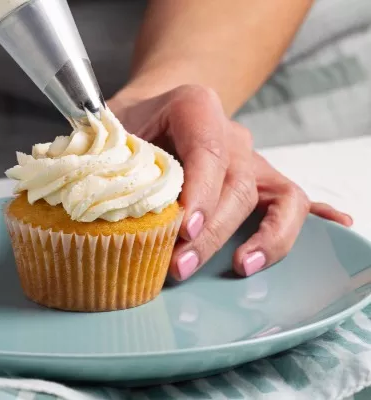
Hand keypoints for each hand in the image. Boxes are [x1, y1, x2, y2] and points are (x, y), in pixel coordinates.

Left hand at [109, 85, 351, 279]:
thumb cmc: (133, 121)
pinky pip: (294, 199)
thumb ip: (112, 158)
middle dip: (211, 232)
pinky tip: (335, 229)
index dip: (200, 193)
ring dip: (264, 237)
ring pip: (277, 196)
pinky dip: (313, 217)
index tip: (183, 229)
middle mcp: (232, 134)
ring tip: (240, 267)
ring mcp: (252, 158)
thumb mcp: (112, 129)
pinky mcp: (261, 179)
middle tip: (179, 267)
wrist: (159, 105)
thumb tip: (105, 202)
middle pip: (237, 185)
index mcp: (196, 106)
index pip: (207, 150)